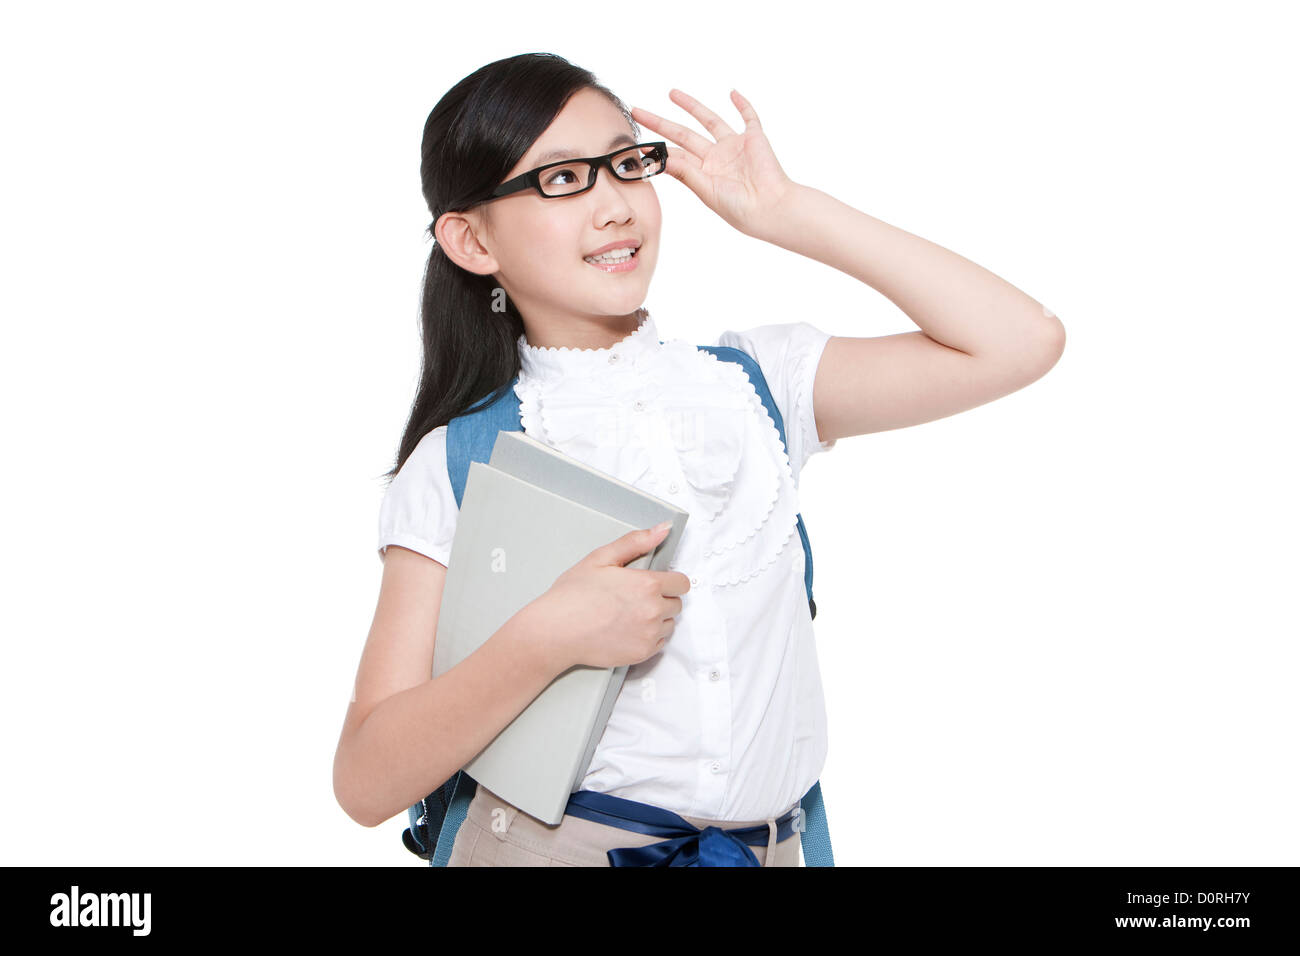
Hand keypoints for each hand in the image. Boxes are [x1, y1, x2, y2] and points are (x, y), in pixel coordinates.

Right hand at [535, 524, 690, 671]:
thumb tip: (663, 529)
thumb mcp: (601, 558)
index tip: (655, 582)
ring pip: (669, 624)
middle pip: (677, 604)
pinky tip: (627, 629)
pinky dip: (648, 636)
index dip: (669, 580)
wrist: (555, 632)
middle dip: (662, 598)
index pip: (682, 583)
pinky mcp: (641, 653)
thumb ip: (636, 542)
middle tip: (635, 597)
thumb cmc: (573, 595)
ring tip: (629, 614)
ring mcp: (648, 634)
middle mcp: (653, 610)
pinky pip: (659, 643)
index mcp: (647, 584)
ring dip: (657, 618)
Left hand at [630, 88, 797, 239]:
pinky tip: (732, 92)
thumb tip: (660, 158)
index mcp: (702, 173)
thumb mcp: (706, 190)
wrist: (770, 208)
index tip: (634, 142)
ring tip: (672, 93)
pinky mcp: (754, 139)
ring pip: (709, 120)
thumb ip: (685, 172)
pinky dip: (742, 104)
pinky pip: (748, 118)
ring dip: (691, 106)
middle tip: (638, 111)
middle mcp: (715, 158)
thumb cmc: (739, 208)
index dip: (655, 149)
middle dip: (660, 123)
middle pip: (682, 134)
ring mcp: (734, 147)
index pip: (673, 156)